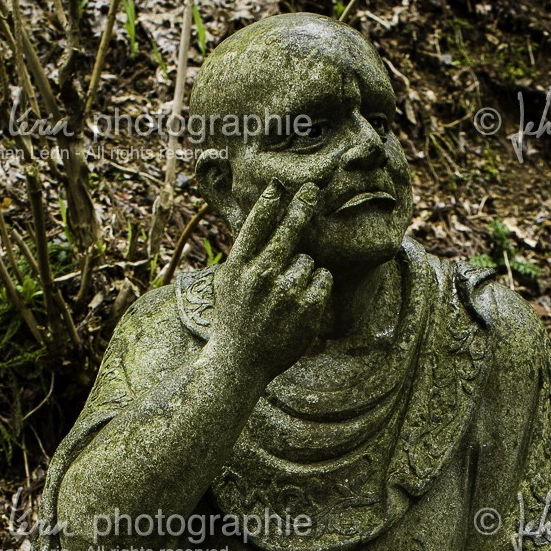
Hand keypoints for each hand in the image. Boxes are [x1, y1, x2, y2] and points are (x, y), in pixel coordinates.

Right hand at [209, 180, 332, 381]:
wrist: (239, 364)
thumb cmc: (233, 320)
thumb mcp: (227, 283)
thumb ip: (243, 253)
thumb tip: (263, 216)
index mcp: (238, 267)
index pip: (257, 225)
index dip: (269, 202)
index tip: (279, 186)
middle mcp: (260, 276)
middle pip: (289, 230)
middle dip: (302, 206)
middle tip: (312, 191)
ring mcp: (284, 293)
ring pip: (308, 260)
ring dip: (303, 272)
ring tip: (287, 295)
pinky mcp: (306, 310)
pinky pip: (323, 279)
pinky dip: (318, 286)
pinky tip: (303, 301)